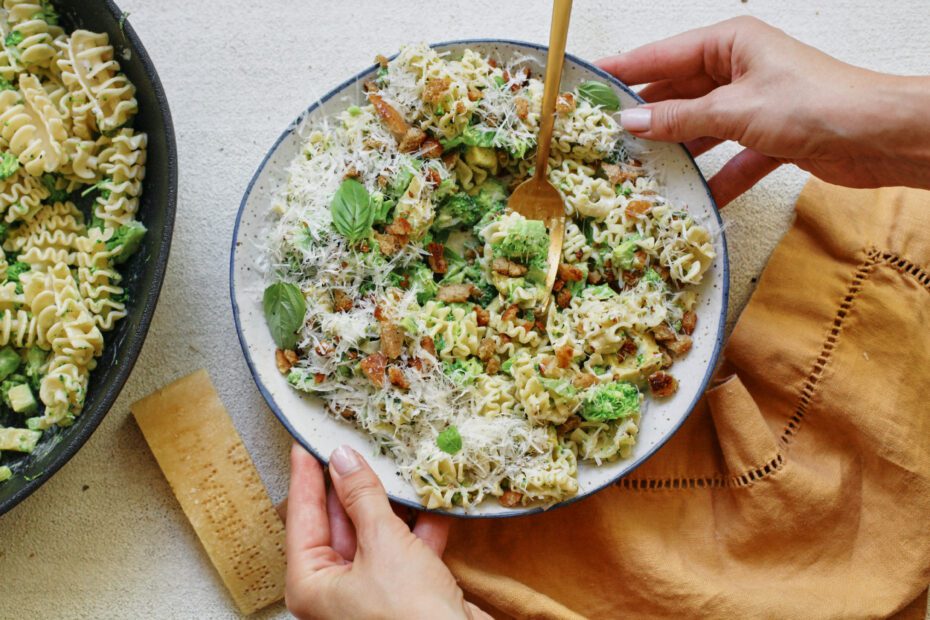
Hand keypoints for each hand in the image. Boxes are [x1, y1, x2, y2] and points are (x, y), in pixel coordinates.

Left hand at [284, 443, 488, 618]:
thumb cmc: (409, 616)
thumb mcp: (382, 543)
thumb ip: (362, 497)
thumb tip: (343, 460)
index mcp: (311, 583)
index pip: (301, 516)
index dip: (306, 475)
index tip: (306, 443)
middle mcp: (335, 590)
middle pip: (339, 521)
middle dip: (353, 484)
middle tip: (354, 444)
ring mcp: (371, 591)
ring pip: (375, 532)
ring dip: (391, 502)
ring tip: (394, 462)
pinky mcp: (405, 592)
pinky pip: (406, 549)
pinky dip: (420, 526)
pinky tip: (431, 498)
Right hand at [598, 17, 929, 205]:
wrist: (881, 136)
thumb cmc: (815, 104)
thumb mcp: (735, 109)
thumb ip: (679, 117)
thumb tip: (631, 121)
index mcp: (730, 45)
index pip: (663, 56)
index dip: (625, 71)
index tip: (589, 84)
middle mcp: (740, 70)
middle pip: (680, 94)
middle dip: (648, 118)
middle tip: (607, 140)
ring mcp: (755, 105)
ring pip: (703, 129)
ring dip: (679, 152)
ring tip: (640, 172)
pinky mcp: (772, 137)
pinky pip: (733, 158)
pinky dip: (718, 179)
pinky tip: (697, 200)